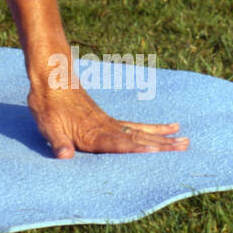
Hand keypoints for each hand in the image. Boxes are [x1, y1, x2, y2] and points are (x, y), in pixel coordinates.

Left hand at [28, 83, 188, 157]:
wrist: (51, 76)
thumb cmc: (47, 103)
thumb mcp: (47, 124)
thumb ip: (57, 141)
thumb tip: (64, 156)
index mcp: (91, 133)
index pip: (117, 143)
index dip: (135, 149)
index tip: (155, 152)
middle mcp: (105, 127)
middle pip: (137, 138)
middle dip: (161, 145)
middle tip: (185, 146)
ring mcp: (109, 122)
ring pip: (140, 132)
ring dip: (163, 137)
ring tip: (185, 140)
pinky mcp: (108, 119)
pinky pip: (134, 126)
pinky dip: (151, 129)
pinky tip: (167, 128)